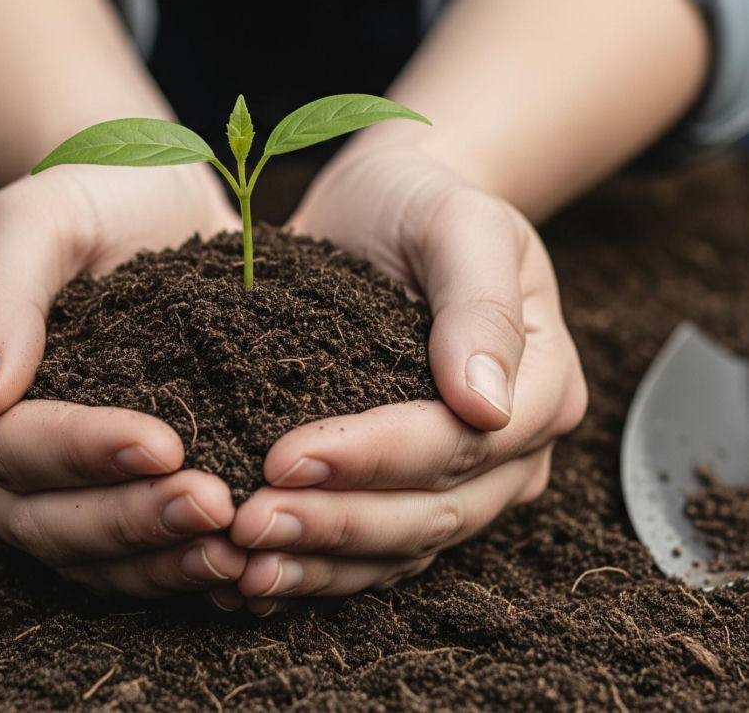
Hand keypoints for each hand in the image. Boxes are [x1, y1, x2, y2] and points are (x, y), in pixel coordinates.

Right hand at [0, 163, 248, 596]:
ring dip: (154, 555)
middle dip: (127, 516)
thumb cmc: (89, 196)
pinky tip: (226, 559)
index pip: (3, 440)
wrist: (142, 199)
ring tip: (230, 550)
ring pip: (77, 546)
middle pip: (36, 512)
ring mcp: (36, 473)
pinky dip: (168, 561)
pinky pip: (117, 549)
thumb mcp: (38, 217)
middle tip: (213, 506)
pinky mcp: (94, 484)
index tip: (164, 444)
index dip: (80, 451)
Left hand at [224, 148, 586, 613]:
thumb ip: (481, 303)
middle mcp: (511, 448)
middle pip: (432, 510)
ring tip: (241, 566)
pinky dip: (317, 567)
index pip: (461, 443)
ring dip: (320, 562)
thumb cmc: (424, 205)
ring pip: (401, 545)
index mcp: (541, 384)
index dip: (375, 458)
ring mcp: (464, 478)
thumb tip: (488, 403)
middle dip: (336, 523)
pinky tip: (255, 575)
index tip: (287, 456)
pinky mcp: (406, 486)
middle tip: (248, 524)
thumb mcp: (460, 223)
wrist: (388, 208)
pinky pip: (373, 549)